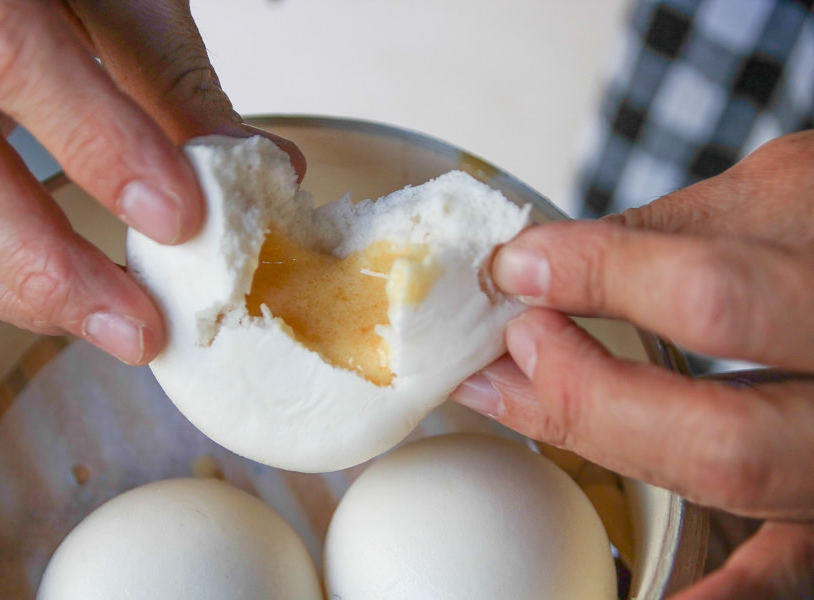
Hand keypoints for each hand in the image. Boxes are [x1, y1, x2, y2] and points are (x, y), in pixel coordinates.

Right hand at [0, 0, 303, 364]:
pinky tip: (51, 292)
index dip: (95, 140)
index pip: (5, 49)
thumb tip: (249, 166)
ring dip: (14, 287)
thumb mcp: (118, 0)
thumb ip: (169, 81)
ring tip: (104, 322)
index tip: (177, 215)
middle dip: (47, 262)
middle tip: (137, 325)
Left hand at [453, 131, 813, 597]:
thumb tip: (540, 270)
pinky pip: (787, 564)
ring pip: (733, 485)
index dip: (597, 281)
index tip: (519, 266)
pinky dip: (723, 587)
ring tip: (517, 402)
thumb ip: (662, 236)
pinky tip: (662, 597)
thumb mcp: (773, 197)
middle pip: (720, 435)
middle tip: (517, 344)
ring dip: (606, 446)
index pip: (711, 301)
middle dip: (589, 395)